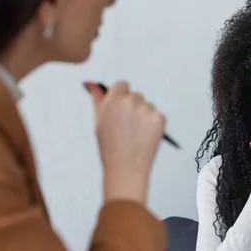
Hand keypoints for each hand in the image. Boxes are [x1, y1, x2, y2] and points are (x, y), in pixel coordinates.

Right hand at [84, 81, 165, 203]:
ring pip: (147, 105)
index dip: (121, 95)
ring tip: (135, 133)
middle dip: (133, 107)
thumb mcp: (99, 121)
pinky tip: (145, 136)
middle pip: (136, 95)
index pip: (122, 84)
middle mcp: (130, 102)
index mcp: (113, 101)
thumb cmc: (110, 147)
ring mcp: (146, 110)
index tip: (121, 106)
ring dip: (144, 115)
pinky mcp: (159, 118)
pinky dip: (153, 123)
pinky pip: (157, 115)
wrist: (126, 167)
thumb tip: (91, 82)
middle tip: (128, 126)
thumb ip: (97, 99)